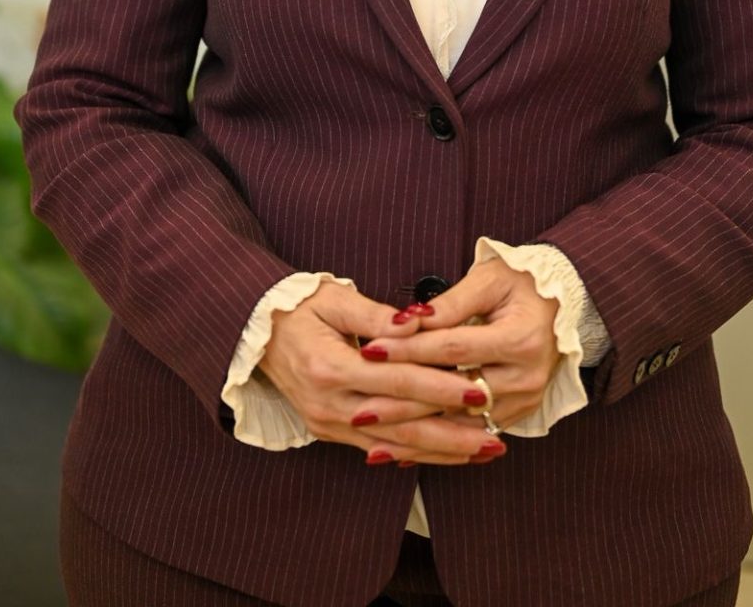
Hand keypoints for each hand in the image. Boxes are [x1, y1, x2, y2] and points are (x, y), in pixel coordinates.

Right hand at [258, 280, 509, 465]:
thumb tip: (416, 322)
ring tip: (482, 451)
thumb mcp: (334, 298)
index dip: (443, 388)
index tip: (480, 390)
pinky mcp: (330, 431)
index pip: (401, 382)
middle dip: (453, 433)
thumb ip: (375, 315)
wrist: (257, 332)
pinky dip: (415, 452)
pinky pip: (379, 448)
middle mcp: (331, 405)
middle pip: (403, 425)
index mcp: (332, 368)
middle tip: (495, 437)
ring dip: (441, 451)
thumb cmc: (300, 307)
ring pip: (395, 445)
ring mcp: (329, 424)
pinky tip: (446, 455)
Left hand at [361, 257, 559, 433]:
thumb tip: (408, 320)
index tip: (370, 350)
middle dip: (402, 401)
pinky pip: (471, 431)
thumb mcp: (488, 279)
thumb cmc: (520, 283)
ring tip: (373, 434)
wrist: (562, 305)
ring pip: (459, 422)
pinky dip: (436, 438)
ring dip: (414, 430)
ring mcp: (525, 400)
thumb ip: (449, 303)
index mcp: (520, 339)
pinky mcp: (519, 414)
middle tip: (358, 406)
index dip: (409, 350)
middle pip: (453, 394)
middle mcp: (526, 377)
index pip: (453, 349)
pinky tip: (401, 447)